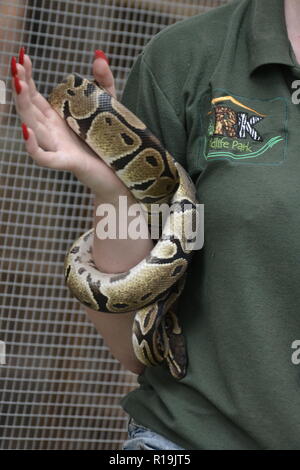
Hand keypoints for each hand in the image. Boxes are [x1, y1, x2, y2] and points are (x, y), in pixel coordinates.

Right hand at [11, 48, 130, 200]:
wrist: (121, 174)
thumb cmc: (110, 143)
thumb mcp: (108, 106)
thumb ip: (103, 81)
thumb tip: (98, 54)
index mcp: (57, 118)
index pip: (35, 94)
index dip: (27, 76)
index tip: (23, 56)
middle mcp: (53, 131)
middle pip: (30, 107)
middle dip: (21, 86)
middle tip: (16, 65)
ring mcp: (58, 147)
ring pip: (33, 127)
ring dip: (23, 107)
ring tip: (19, 85)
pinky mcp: (68, 162)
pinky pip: (44, 157)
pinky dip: (33, 146)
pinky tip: (27, 130)